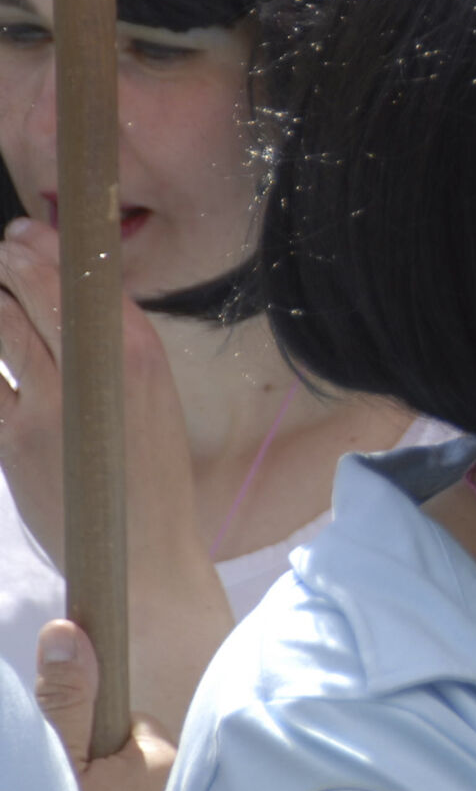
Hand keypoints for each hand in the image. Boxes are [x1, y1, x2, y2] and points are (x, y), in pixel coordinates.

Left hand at [0, 220, 233, 725]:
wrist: (143, 558)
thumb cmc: (147, 483)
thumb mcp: (147, 407)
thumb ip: (113, 362)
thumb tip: (69, 317)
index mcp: (143, 357)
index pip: (91, 283)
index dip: (52, 251)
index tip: (29, 232)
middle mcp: (99, 370)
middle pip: (41, 293)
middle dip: (13, 263)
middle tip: (5, 249)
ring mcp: (53, 402)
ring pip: (7, 328)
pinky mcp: (15, 437)